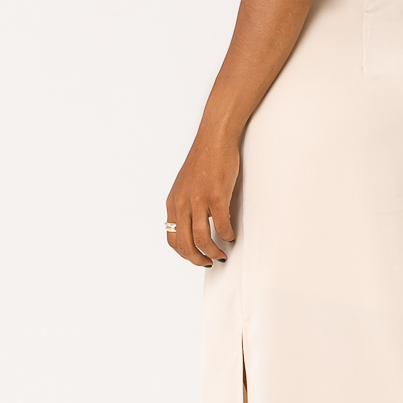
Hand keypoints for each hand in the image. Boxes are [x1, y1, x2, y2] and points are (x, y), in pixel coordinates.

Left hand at [165, 127, 238, 267]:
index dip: (183, 253)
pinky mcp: (216, 195)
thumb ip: (186, 205)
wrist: (214, 139)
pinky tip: (231, 236)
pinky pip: (220, 225)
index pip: (172, 238)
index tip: (195, 257)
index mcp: (173, 202)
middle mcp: (182, 203)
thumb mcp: (186, 185)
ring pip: (201, 238)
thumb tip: (195, 225)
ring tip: (221, 255)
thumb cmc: (204, 160)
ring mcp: (198, 199)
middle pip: (184, 244)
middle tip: (208, 262)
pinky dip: (226, 236)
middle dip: (197, 259)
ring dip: (212, 252)